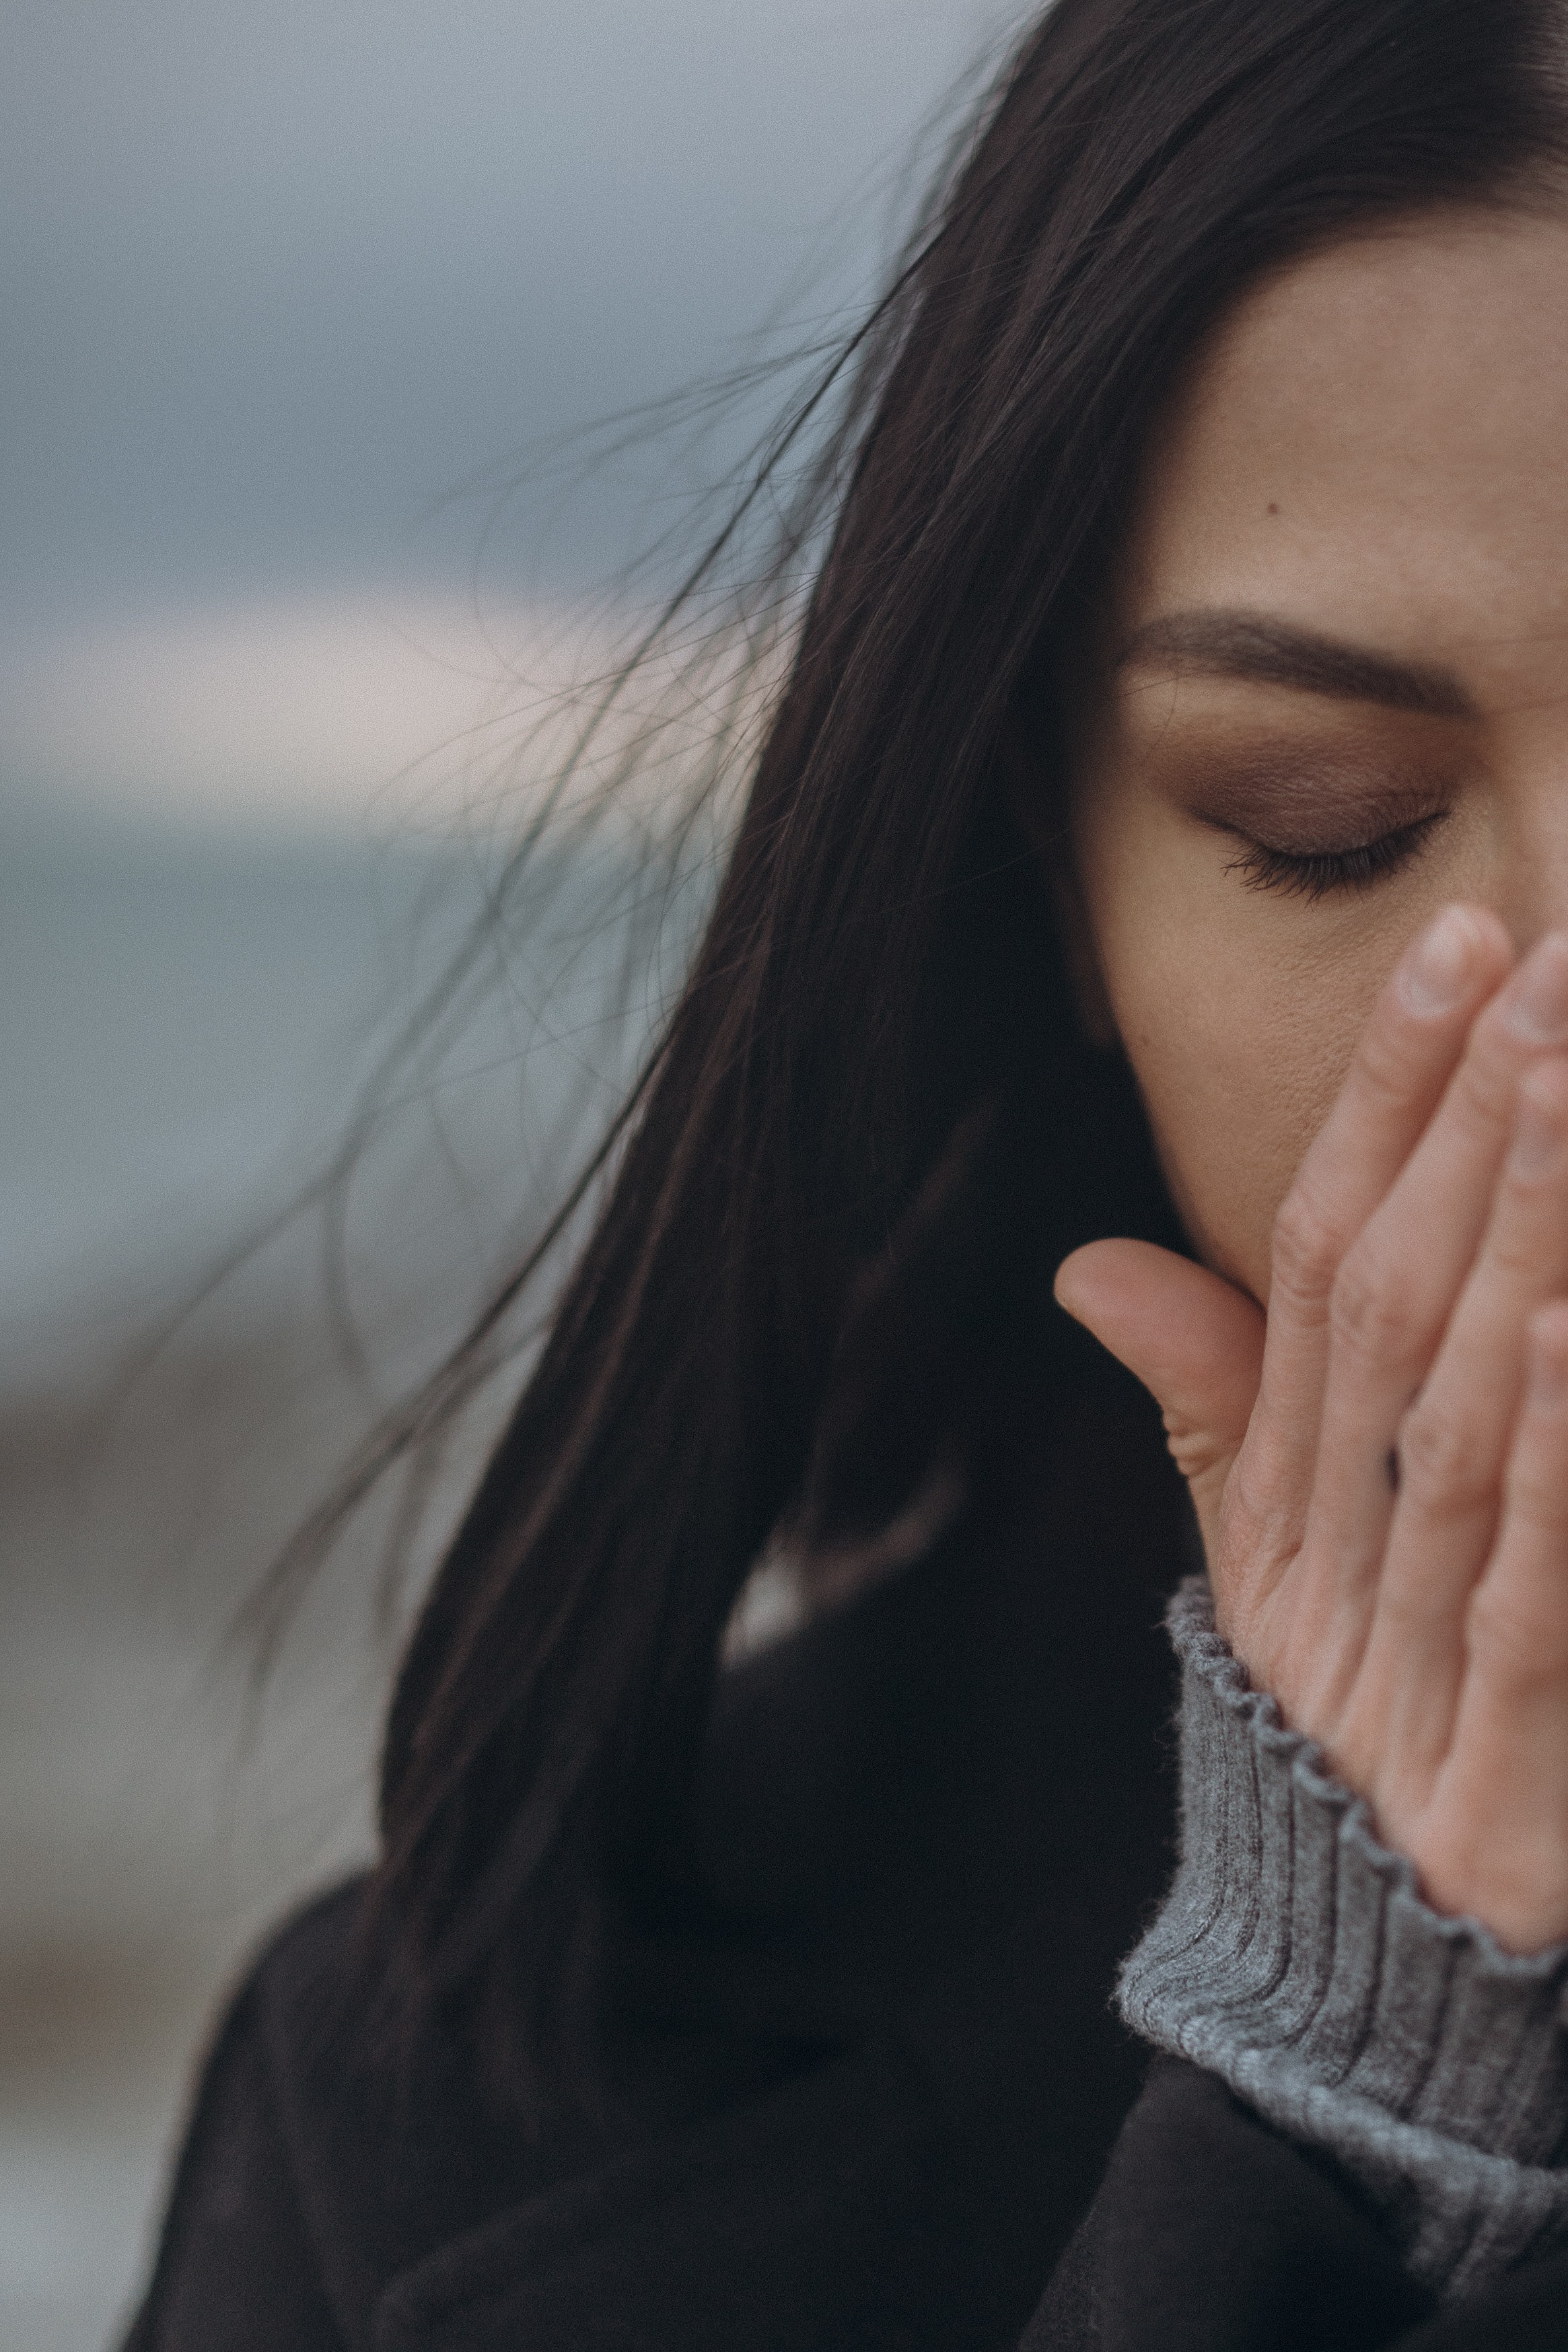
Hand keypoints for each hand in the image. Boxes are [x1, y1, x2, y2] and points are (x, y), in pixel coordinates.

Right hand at [1058, 904, 1567, 1952]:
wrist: (1383, 1984)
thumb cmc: (1345, 1733)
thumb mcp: (1264, 1565)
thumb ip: (1206, 1401)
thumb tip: (1087, 1262)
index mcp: (1270, 1512)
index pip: (1307, 1273)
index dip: (1380, 1106)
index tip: (1463, 945)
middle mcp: (1327, 1571)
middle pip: (1388, 1321)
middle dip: (1465, 1131)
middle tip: (1547, 960)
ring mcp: (1408, 1674)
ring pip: (1459, 1426)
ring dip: (1516, 1243)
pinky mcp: (1504, 1778)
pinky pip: (1530, 1595)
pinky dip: (1555, 1458)